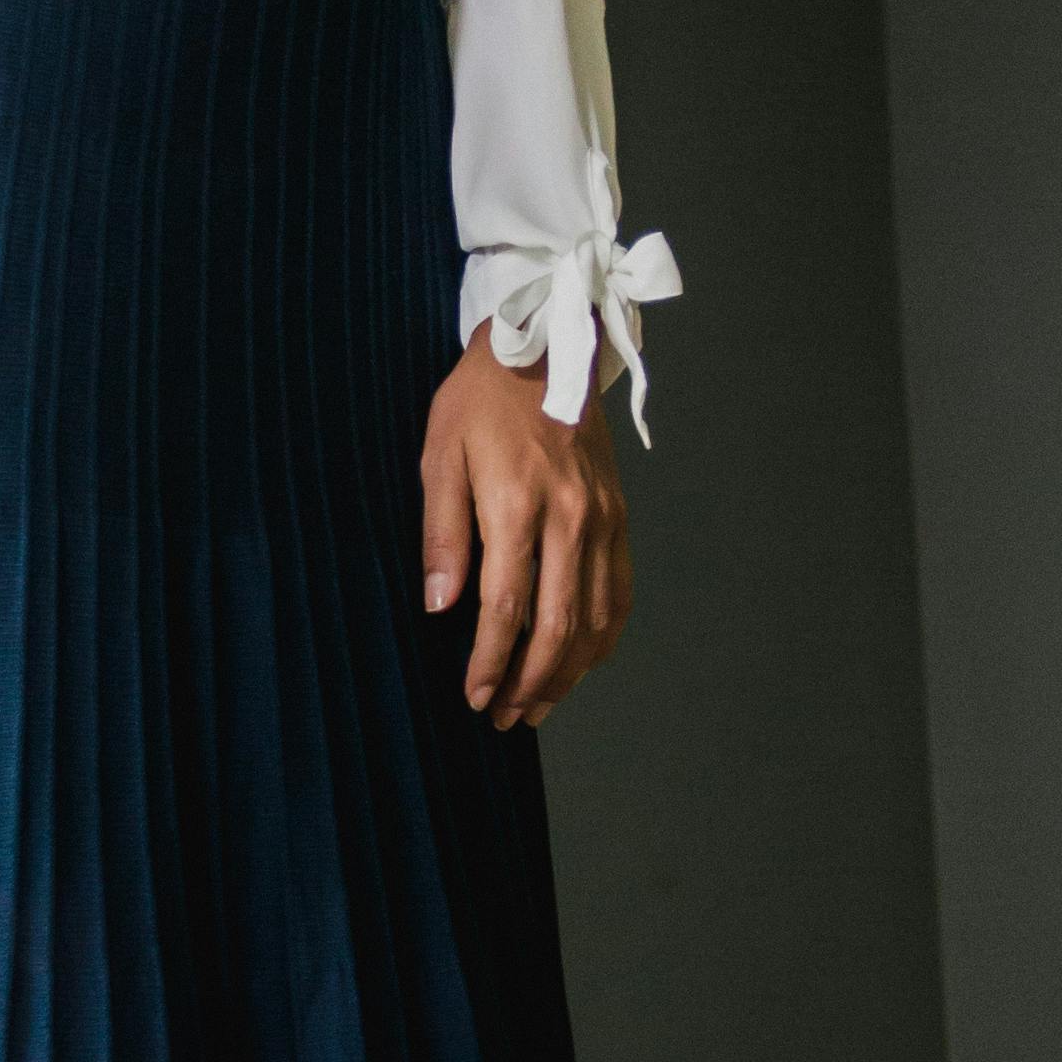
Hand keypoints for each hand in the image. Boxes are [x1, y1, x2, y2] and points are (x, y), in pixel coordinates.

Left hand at [420, 332, 631, 728]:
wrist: (546, 343)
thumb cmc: (479, 398)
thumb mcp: (440, 454)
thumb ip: (443, 534)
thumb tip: (441, 606)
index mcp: (517, 502)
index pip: (506, 608)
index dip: (490, 662)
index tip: (473, 696)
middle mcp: (571, 517)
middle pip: (557, 626)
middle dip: (530, 683)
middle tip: (503, 717)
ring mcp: (603, 518)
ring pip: (595, 618)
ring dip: (569, 672)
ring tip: (538, 706)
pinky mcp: (620, 515)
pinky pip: (621, 592)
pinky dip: (604, 637)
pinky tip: (583, 662)